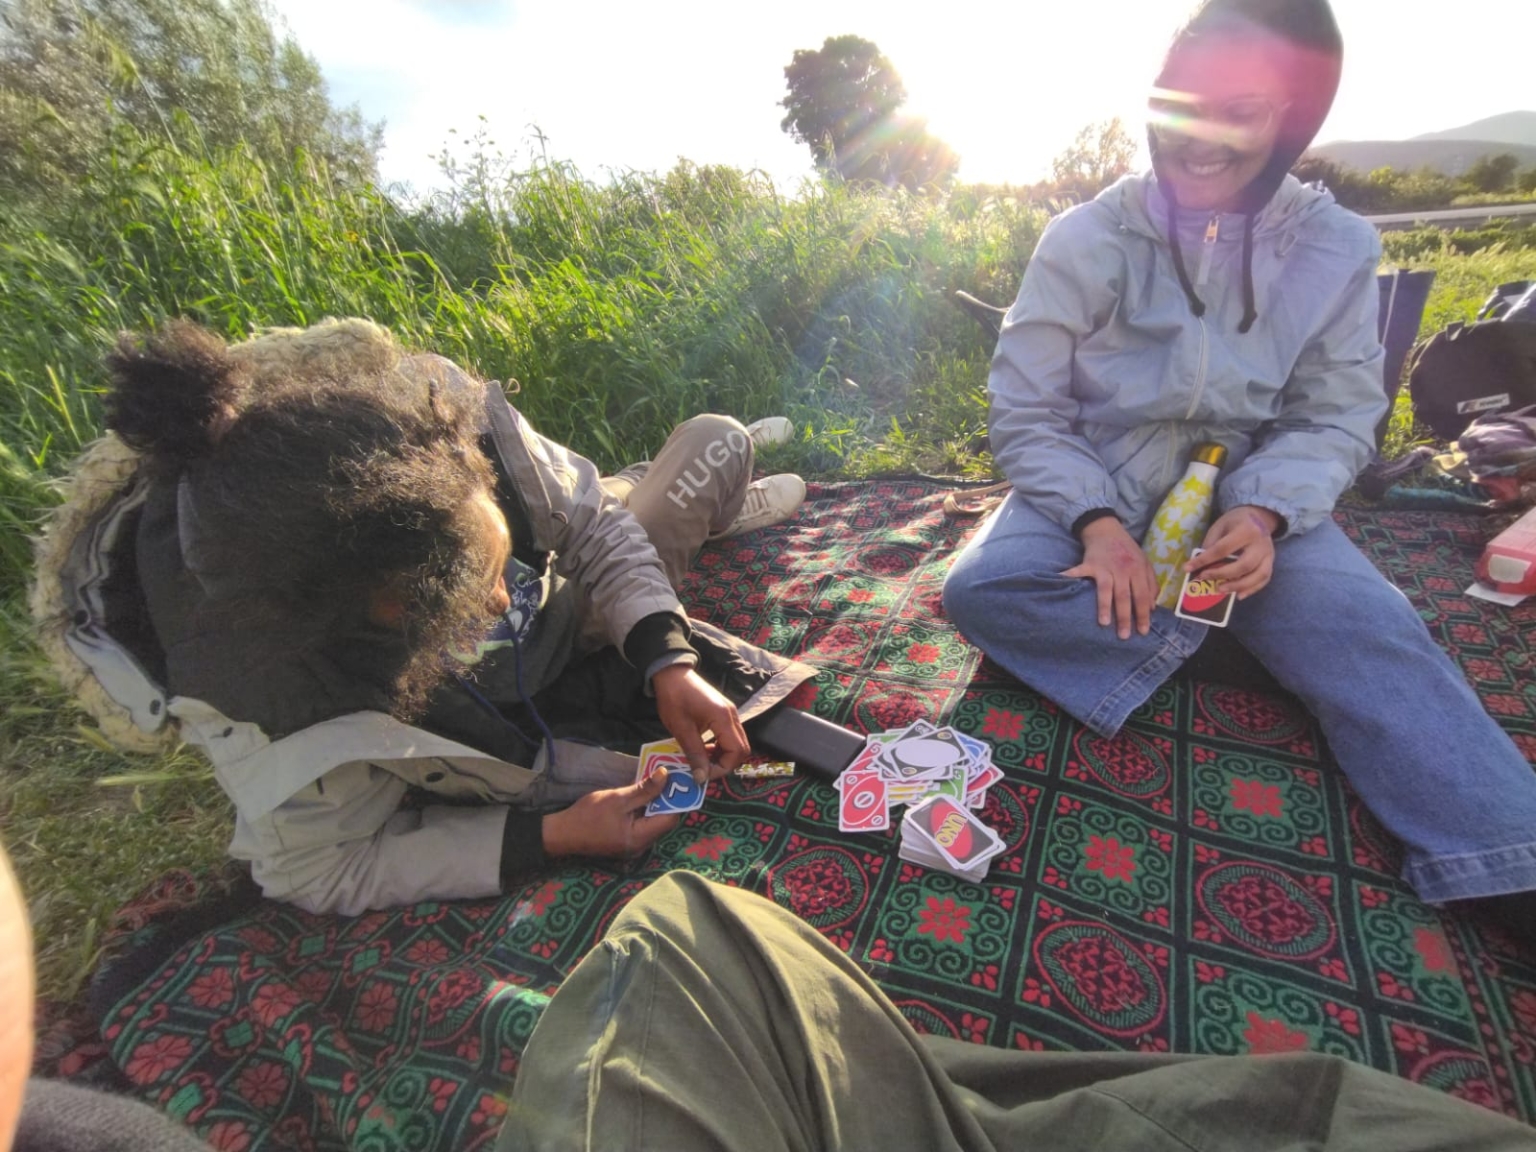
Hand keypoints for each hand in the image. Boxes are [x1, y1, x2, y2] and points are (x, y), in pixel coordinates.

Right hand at [541, 770, 678, 858]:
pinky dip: (643, 809)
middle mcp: (641, 846)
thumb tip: (666, 775)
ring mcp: (633, 845)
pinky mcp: (625, 841)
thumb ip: (644, 789)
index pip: (670, 818)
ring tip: (655, 781)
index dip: (675, 799)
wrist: (562, 833)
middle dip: (665, 798)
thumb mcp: (618, 798)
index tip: (676, 779)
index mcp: (641, 838)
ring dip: (654, 802)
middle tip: (666, 776)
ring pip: (652, 822)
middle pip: (662, 821)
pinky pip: (641, 824)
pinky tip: (640, 794)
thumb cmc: (588, 816)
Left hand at [652, 664, 749, 778]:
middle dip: (726, 764)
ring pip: (737, 743)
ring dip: (723, 756)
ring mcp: (730, 713)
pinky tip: (705, 749)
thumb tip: (701, 778)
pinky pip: (730, 735)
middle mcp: (732, 716)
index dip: (723, 768)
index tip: (703, 774)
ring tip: (703, 762)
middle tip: (705, 771)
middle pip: (742, 748)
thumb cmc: (674, 699)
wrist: (672, 674)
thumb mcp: (681, 729)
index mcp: (724, 718)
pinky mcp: (724, 712)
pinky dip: (721, 746)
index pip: (736, 751)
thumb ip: (695, 753)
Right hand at [1062, 517, 1158, 639]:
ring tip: (1104, 623)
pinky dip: (1071, 578)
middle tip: (1123, 635)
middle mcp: (1123, 569)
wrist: (1107, 530)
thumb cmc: (1127, 550)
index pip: (1142, 596)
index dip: (1143, 614)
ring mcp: (1105, 566)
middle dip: (1125, 617)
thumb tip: (1152, 607)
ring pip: (1107, 589)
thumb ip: (1151, 584)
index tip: (1143, 631)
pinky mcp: (1089, 563)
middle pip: (1125, 596)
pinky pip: (1080, 572)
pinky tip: (1063, 585)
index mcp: (1138, 570)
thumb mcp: (1144, 563)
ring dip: (1105, 606)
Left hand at [1188, 505, 1278, 599]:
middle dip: (1222, 574)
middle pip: (1243, 565)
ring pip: (1258, 575)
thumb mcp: (1219, 527)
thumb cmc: (1234, 522)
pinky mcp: (1271, 562)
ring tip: (1220, 590)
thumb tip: (1200, 567)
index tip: (1188, 568)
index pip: (1222, 549)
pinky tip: (1238, 595)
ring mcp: (1269, 554)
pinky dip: (1252, 589)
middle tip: (1205, 578)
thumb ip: (1211, 545)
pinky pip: (1264, 579)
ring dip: (1238, 586)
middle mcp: (1260, 543)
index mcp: (1246, 530)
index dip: (1204, 560)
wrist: (1258, 516)